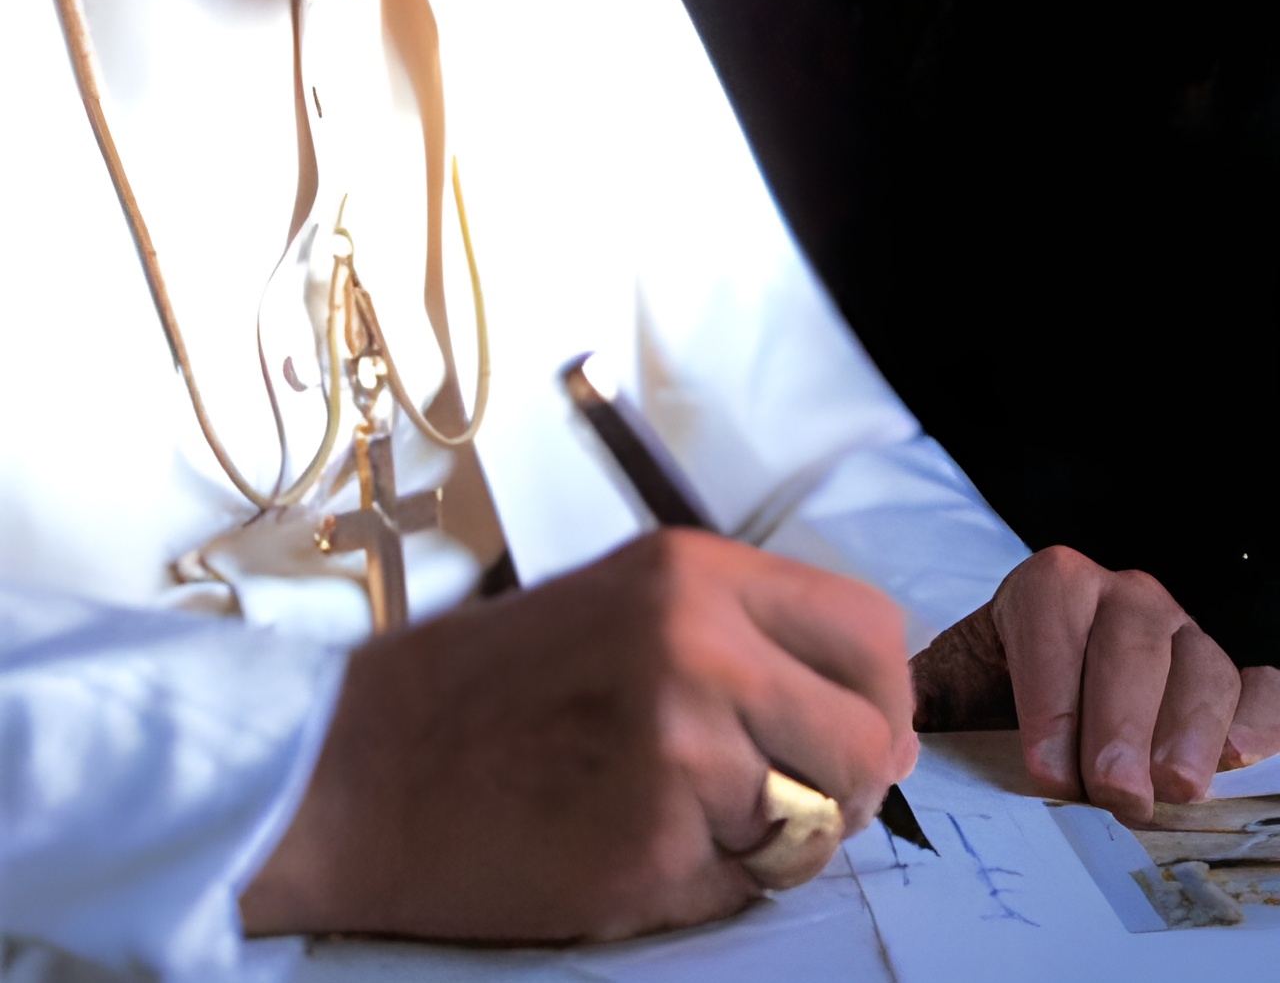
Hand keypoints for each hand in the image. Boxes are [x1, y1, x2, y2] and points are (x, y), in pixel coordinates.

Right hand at [240, 529, 914, 943]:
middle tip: (790, 798)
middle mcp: (698, 644)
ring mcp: (678, 746)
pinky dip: (710, 885)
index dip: (879, 694)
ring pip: (819, 819)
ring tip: (686, 817)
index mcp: (694, 572)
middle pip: (869, 731)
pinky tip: (633, 846)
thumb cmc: (491, 691)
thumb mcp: (625, 606)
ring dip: (775, 837)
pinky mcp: (651, 843)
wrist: (357, 765)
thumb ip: (743, 638)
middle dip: (847, 780)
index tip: (854, 730)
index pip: (872, 629)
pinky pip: (747, 887)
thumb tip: (871, 710)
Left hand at [911, 545, 1279, 822]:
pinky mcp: (1223, 674)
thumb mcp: (948, 686)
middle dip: (1122, 722)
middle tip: (1114, 792)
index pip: (1056, 622)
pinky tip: (1237, 759)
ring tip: (1172, 790)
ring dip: (1189, 731)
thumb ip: (918, 704)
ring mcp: (1181, 632)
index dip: (1054, 698)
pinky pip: (1259, 686)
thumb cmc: (991, 691)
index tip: (1047, 772)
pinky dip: (1258, 719)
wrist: (1029, 686)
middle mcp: (1122, 595)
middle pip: (1134, 642)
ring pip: (1201, 664)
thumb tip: (886, 745)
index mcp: (1048, 585)